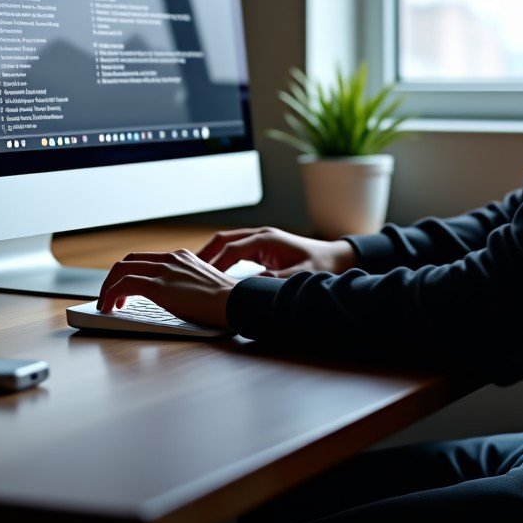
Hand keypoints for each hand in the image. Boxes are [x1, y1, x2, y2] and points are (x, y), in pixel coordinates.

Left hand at [96, 249, 235, 326]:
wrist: (236, 302)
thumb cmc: (225, 302)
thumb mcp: (203, 285)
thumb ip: (187, 285)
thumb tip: (177, 301)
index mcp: (181, 257)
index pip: (145, 258)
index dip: (129, 272)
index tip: (124, 290)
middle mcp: (171, 258)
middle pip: (129, 260)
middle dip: (113, 278)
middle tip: (110, 297)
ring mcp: (164, 270)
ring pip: (121, 269)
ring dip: (108, 287)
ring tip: (106, 305)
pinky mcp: (159, 286)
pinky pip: (124, 284)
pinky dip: (111, 295)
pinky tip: (110, 309)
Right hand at [197, 226, 356, 277]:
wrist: (335, 257)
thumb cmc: (320, 266)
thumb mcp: (300, 276)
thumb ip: (278, 280)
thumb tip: (255, 286)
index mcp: (267, 239)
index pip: (232, 248)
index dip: (216, 263)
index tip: (201, 278)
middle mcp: (261, 235)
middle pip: (224, 240)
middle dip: (205, 254)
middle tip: (187, 271)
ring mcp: (261, 240)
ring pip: (227, 243)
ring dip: (211, 256)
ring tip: (194, 273)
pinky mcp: (262, 248)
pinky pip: (235, 250)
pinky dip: (222, 259)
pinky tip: (214, 274)